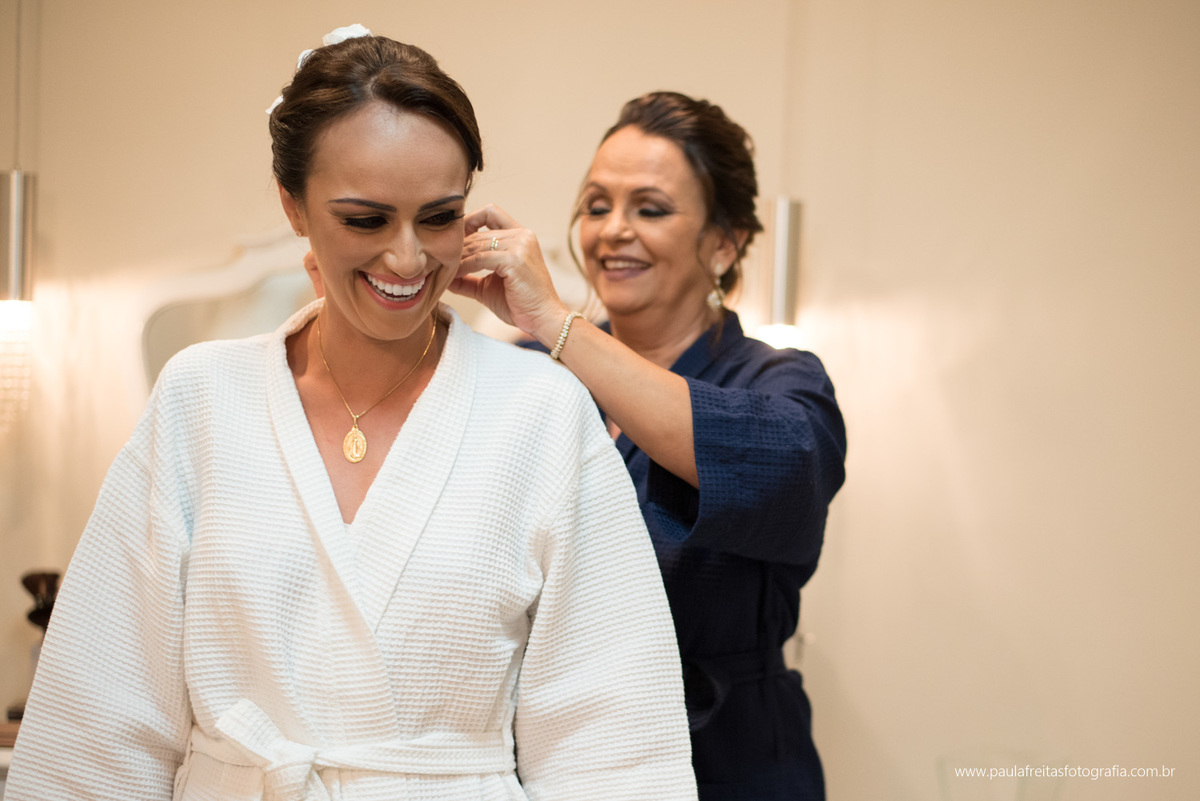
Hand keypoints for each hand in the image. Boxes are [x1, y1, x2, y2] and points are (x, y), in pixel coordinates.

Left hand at [453, 204, 569, 345]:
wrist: (544, 320)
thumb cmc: (520, 305)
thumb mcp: (488, 287)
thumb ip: (468, 278)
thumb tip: (442, 275)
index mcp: (521, 236)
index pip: (491, 212)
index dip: (469, 220)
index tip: (452, 239)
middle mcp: (522, 235)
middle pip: (478, 231)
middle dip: (456, 246)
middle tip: (438, 260)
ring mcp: (520, 245)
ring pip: (476, 244)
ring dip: (457, 257)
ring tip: (442, 270)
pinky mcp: (515, 259)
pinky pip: (479, 258)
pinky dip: (463, 266)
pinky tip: (453, 275)